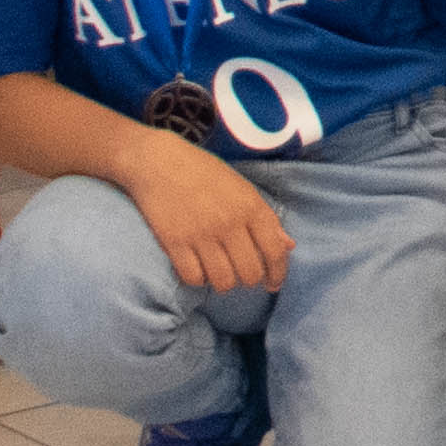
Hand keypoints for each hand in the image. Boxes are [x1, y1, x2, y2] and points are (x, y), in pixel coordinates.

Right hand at [130, 133, 293, 293]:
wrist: (158, 161)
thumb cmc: (203, 171)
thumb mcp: (242, 187)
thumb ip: (265, 218)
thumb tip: (287, 245)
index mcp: (250, 206)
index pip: (274, 251)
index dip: (277, 274)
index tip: (272, 284)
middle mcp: (229, 223)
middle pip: (249, 273)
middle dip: (249, 280)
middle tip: (241, 274)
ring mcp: (201, 234)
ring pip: (223, 281)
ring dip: (224, 282)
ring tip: (219, 272)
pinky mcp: (175, 243)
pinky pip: (194, 278)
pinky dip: (198, 279)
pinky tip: (198, 269)